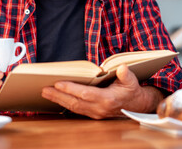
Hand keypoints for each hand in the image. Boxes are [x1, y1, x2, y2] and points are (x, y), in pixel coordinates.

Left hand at [41, 64, 163, 118]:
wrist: (137, 106)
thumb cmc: (131, 91)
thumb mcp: (132, 81)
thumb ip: (126, 75)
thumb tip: (122, 68)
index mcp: (108, 99)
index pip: (85, 94)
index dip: (71, 89)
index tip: (58, 83)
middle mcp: (99, 108)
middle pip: (75, 102)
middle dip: (58, 96)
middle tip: (44, 89)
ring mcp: (95, 113)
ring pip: (73, 108)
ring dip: (59, 100)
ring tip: (46, 93)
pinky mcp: (93, 114)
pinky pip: (76, 110)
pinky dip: (65, 104)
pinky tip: (56, 99)